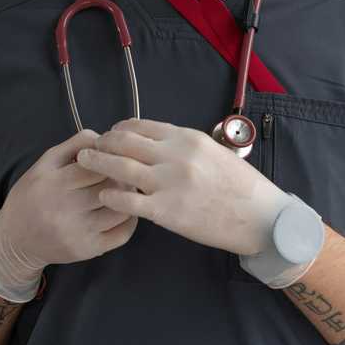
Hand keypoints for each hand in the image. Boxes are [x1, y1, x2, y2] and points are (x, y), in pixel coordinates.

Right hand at [0, 129, 137, 301]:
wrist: (15, 239)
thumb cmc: (33, 195)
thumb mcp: (45, 163)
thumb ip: (74, 145)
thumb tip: (105, 138)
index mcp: (53, 182)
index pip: (96, 165)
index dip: (111, 158)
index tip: (115, 156)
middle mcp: (64, 208)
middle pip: (110, 186)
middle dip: (122, 177)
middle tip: (126, 173)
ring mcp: (77, 232)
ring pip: (120, 210)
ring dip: (128, 198)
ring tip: (125, 191)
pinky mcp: (87, 250)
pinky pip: (121, 234)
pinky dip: (130, 221)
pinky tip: (123, 211)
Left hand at [77, 119, 288, 255]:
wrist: (261, 218)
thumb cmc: (241, 186)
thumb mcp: (215, 152)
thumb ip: (185, 146)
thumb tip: (159, 142)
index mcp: (187, 138)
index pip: (140, 126)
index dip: (118, 129)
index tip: (109, 135)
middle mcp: (175, 156)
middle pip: (124, 141)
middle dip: (101, 142)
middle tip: (89, 148)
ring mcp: (169, 183)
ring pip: (120, 167)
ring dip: (96, 163)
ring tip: (83, 164)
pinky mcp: (166, 211)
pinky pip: (128, 200)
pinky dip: (110, 196)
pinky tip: (103, 195)